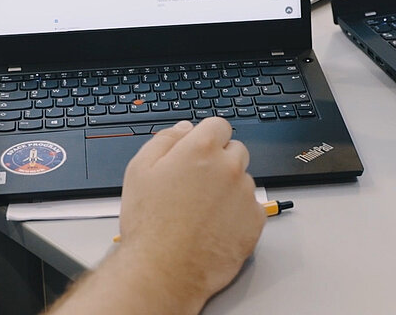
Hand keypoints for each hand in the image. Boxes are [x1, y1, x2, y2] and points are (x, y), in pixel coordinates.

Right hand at [116, 118, 265, 308]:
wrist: (163, 270)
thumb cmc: (149, 224)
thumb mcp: (140, 170)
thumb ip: (165, 140)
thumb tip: (185, 129)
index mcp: (202, 149)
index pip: (219, 125)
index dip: (207, 138)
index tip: (200, 152)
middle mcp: (229, 167)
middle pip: (235, 150)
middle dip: (220, 162)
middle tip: (197, 186)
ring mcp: (245, 194)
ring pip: (244, 180)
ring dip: (230, 188)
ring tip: (203, 212)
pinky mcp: (256, 220)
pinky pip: (252, 207)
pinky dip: (239, 214)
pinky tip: (216, 226)